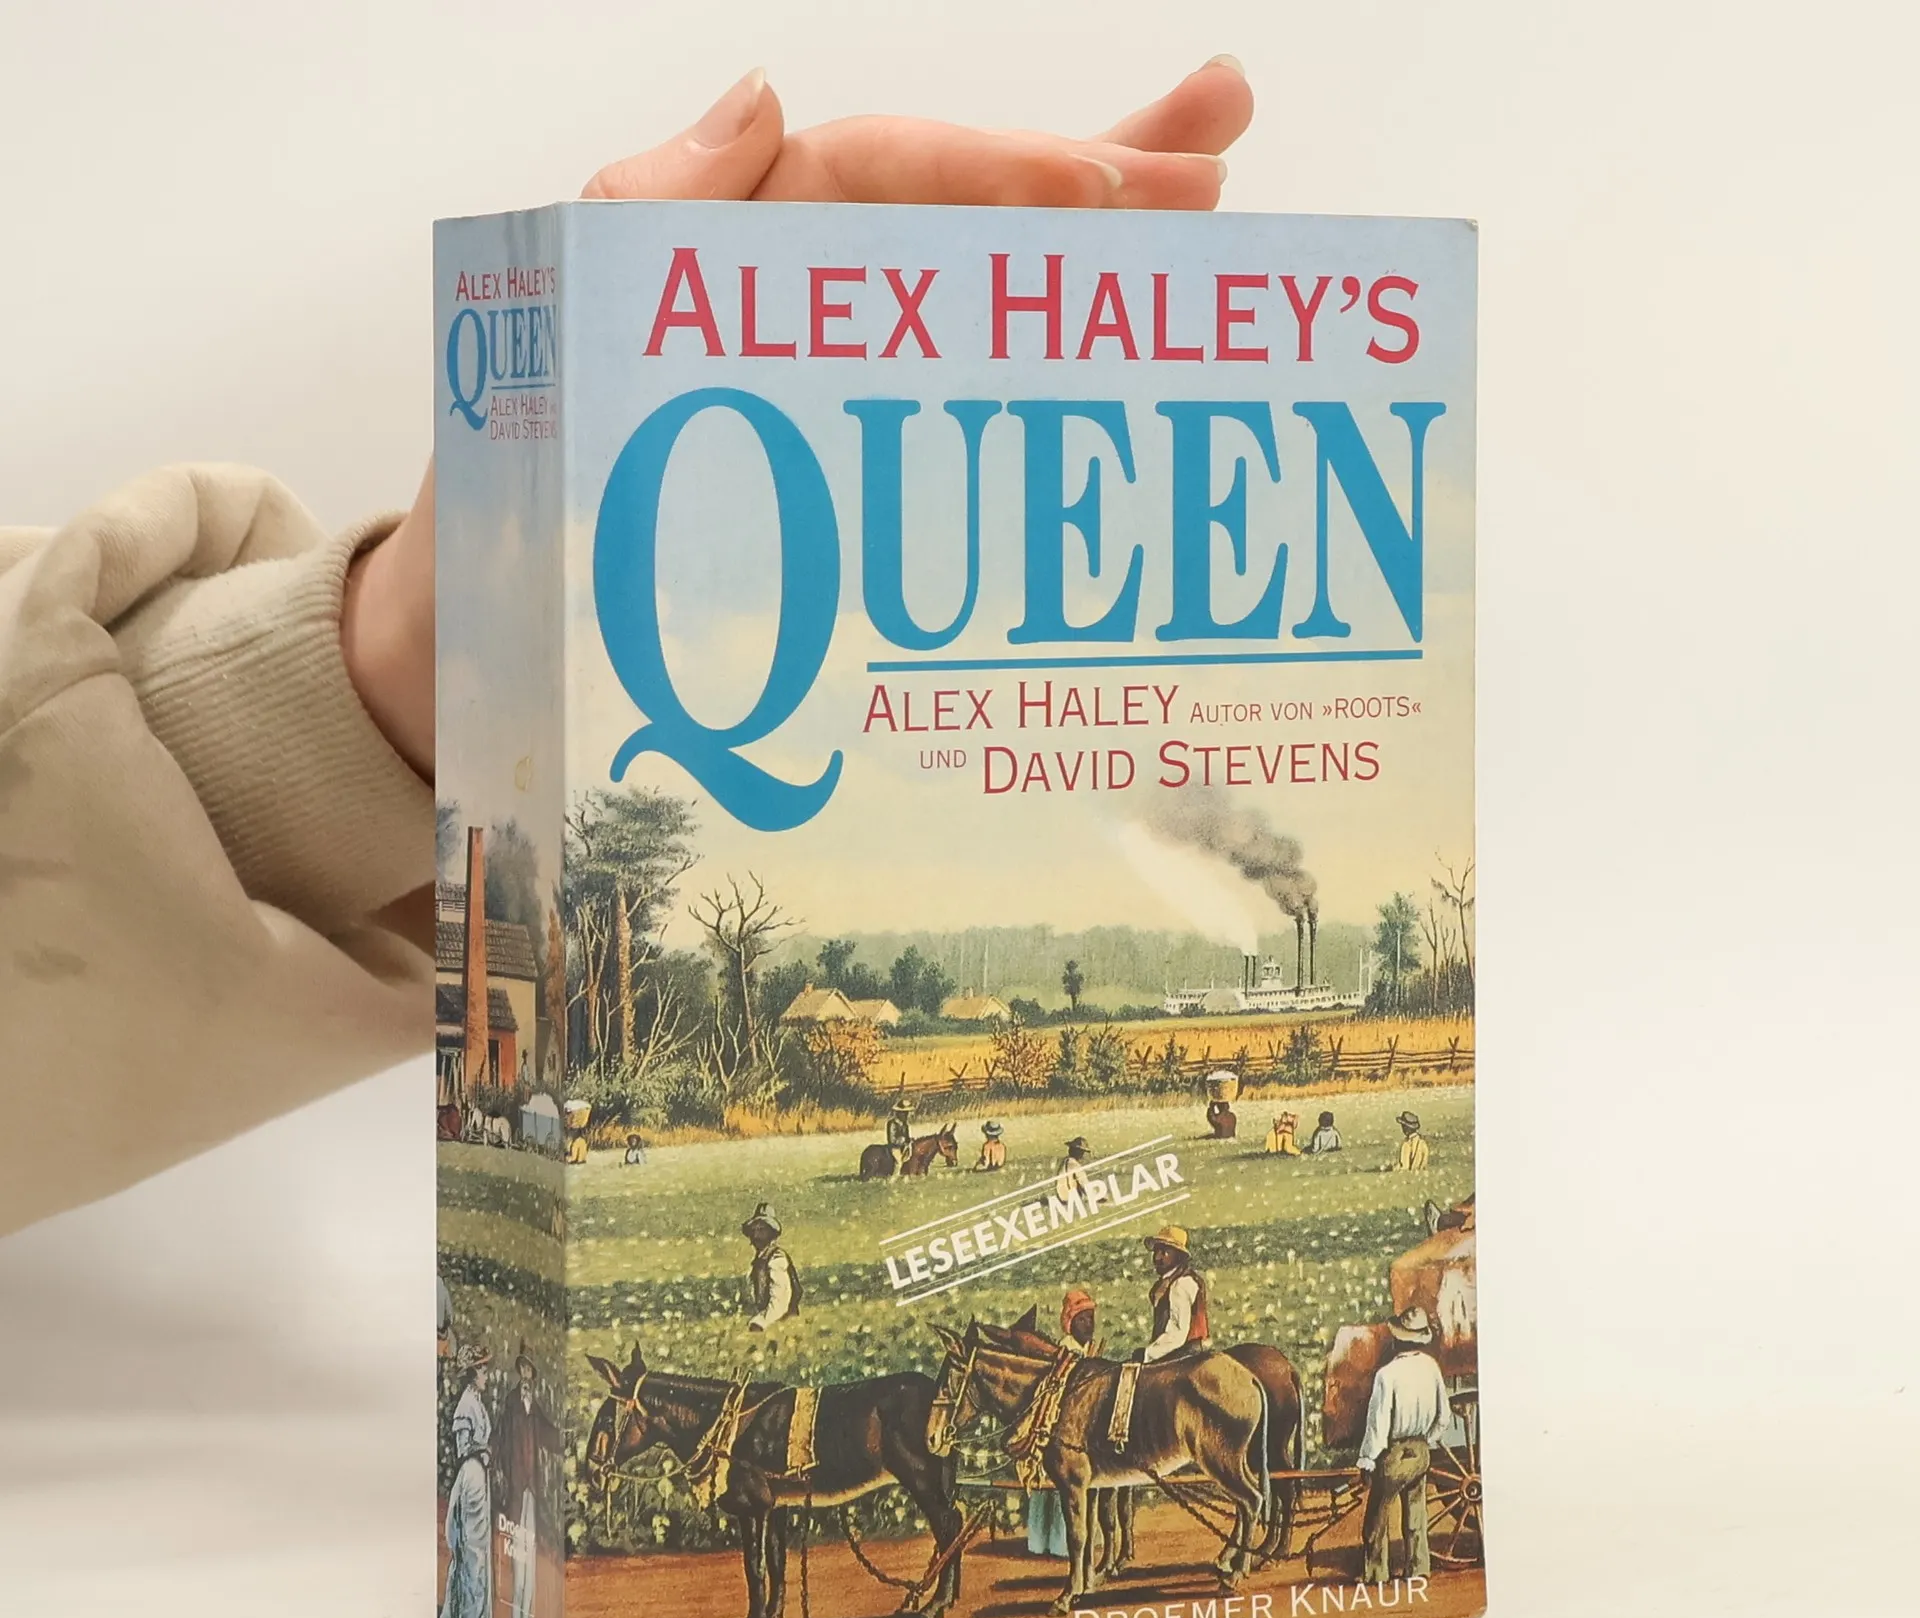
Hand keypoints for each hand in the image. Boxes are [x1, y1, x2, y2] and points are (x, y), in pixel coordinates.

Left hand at [340, 60, 1254, 777]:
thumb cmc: (489, 535)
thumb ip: (642, 229)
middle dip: (1088, 179)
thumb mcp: (544, 372)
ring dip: (1091, 257)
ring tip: (1217, 208)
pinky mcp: (838, 494)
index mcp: (719, 263)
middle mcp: (785, 320)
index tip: (1113, 194)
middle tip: (1220, 150)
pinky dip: (1039, 394)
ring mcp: (819, 407)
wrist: (464, 676)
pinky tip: (1124, 370)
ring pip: (971, 311)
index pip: (876, 176)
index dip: (997, 171)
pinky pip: (950, 423)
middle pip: (953, 222)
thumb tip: (764, 101)